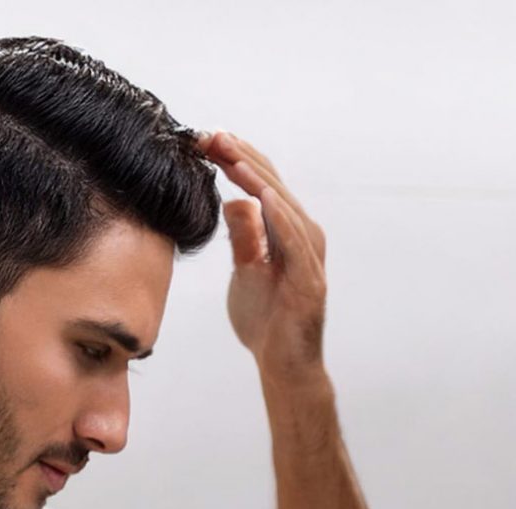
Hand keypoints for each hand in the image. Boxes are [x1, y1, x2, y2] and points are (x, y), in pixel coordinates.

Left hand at [197, 131, 328, 376]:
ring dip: (257, 178)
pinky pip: (295, 242)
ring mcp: (310, 258)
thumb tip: (233, 199)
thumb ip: (242, 235)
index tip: (204, 139)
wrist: (283, 366)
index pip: (261, 183)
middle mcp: (304, 236)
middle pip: (272, 186)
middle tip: (209, 135)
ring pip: (283, 206)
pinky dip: (280, 217)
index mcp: (287, 230)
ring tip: (230, 154)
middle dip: (240, 158)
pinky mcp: (310, 281)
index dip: (235, 159)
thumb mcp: (245, 270)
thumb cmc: (266, 320)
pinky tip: (261, 195)